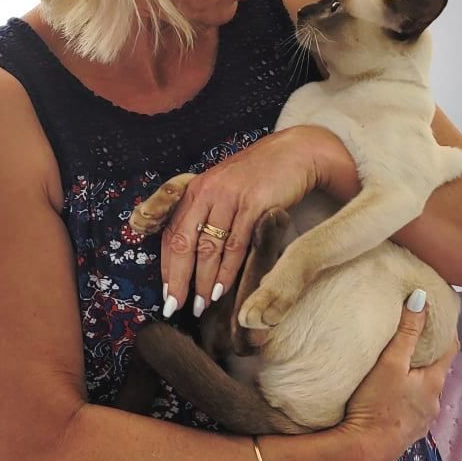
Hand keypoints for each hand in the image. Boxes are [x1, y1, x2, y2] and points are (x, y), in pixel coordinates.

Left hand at [160, 126, 344, 318]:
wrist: (295, 153)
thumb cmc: (259, 176)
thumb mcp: (225, 188)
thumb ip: (208, 213)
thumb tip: (193, 256)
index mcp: (196, 189)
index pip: (172, 233)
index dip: (167, 266)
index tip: (166, 293)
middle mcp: (208, 191)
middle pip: (184, 242)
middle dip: (179, 279)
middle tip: (175, 307)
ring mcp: (230, 196)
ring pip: (209, 247)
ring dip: (203, 282)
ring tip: (201, 306)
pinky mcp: (254, 203)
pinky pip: (236, 245)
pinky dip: (228, 272)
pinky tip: (223, 290)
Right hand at [328, 294, 459, 460]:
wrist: (363, 450)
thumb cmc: (377, 403)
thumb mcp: (391, 362)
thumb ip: (407, 331)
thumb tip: (422, 298)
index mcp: (434, 381)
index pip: (450, 347)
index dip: (445, 329)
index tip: (438, 314)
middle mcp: (434, 401)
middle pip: (436, 368)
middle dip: (427, 352)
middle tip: (412, 334)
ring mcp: (422, 420)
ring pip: (424, 389)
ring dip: (416, 376)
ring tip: (399, 363)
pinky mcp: (407, 432)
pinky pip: (412, 405)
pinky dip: (407, 394)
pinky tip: (392, 393)